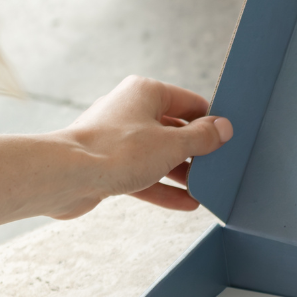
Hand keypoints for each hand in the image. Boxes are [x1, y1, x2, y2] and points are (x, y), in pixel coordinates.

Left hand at [0, 76, 232, 231]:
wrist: (68, 176)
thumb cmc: (116, 152)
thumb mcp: (171, 145)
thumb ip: (201, 138)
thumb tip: (224, 128)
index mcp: (146, 92)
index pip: (190, 103)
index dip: (211, 122)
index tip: (227, 142)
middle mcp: (131, 110)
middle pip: (175, 129)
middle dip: (197, 151)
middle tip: (220, 170)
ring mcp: (119, 138)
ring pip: (160, 155)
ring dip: (183, 173)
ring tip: (206, 190)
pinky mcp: (110, 164)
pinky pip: (145, 175)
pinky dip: (165, 188)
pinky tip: (187, 203)